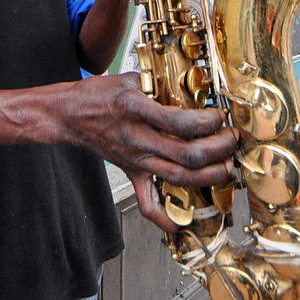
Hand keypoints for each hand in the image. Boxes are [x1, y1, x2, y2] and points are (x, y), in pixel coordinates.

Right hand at [62, 73, 238, 231]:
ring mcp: (135, 160)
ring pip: (178, 178)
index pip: (180, 123)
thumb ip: (158, 82)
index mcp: (136, 110)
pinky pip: (146, 202)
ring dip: (208, 176)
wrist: (69, 115)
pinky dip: (163, 217)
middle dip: (217, 149)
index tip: (219, 115)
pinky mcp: (132, 172)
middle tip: (230, 138)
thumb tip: (189, 82)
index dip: (207, 122)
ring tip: (226, 167)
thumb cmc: (97, 95)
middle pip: (186, 155)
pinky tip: (181, 221)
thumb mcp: (128, 78)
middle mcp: (138, 139)